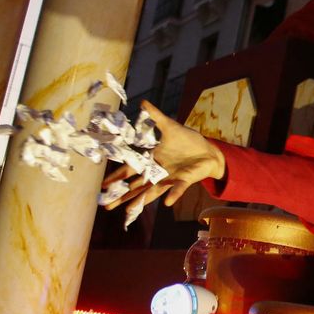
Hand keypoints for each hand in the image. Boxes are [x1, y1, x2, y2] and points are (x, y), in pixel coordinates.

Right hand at [101, 101, 224, 210]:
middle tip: (107, 205)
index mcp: (152, 160)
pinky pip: (178, 189)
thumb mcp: (170, 126)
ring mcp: (170, 178)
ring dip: (140, 200)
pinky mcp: (184, 180)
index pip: (131, 170)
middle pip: (136, 186)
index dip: (117, 177)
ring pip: (152, 191)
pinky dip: (173, 194)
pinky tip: (168, 203)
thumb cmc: (188, 141)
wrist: (209, 150)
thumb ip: (156, 116)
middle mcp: (158, 172)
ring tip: (128, 211)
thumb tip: (143, 103)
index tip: (104, 184)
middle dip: (122, 195)